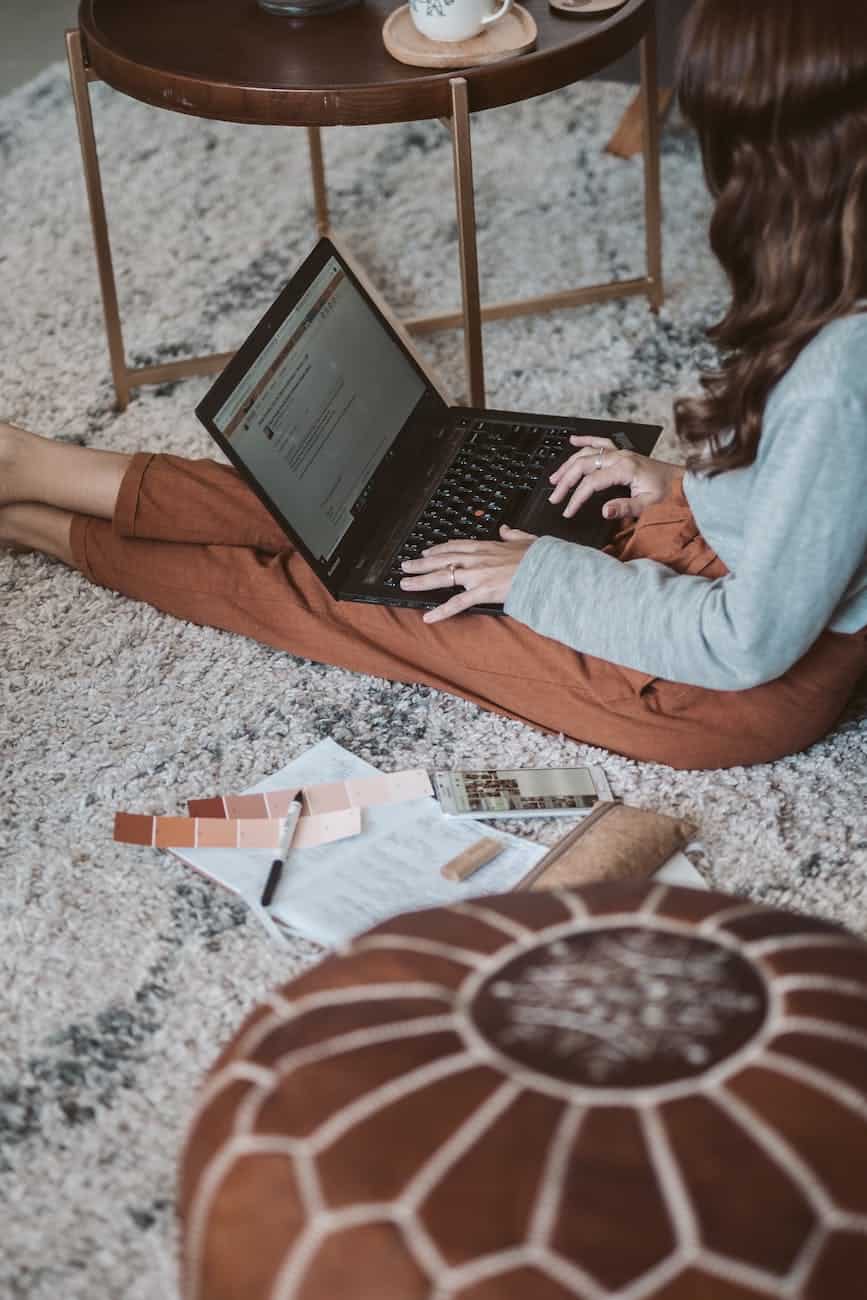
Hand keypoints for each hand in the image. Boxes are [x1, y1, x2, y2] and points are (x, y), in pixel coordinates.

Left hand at [400, 525, 536, 623]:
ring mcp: (478, 575)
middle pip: (443, 560)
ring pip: (443, 577)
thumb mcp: (526, 539)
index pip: (457, 547)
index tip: (427, 551)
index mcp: (487, 547)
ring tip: (405, 584)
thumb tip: (506, 529)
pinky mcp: (483, 591)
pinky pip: (458, 603)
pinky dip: (441, 611)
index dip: (439, 550)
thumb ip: (513, 535)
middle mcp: (478, 559)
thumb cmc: (540, 557)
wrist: (549, 568)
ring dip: (422, 581)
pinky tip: (428, 617)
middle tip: (405, 566)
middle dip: (422, 563)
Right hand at [548, 435, 682, 521]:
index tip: (567, 511)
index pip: (591, 483)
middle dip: (565, 482)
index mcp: (624, 468)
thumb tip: (604, 511)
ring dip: (568, 465)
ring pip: (586, 453)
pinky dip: (584, 440)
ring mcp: (620, 452)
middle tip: (554, 497)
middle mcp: (619, 456)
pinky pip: (599, 442)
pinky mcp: (622, 452)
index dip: (576, 497)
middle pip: (582, 465)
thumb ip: (625, 508)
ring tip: (554, 478)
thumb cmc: (667, 493)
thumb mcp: (648, 505)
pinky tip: (573, 440)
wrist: (682, 481)